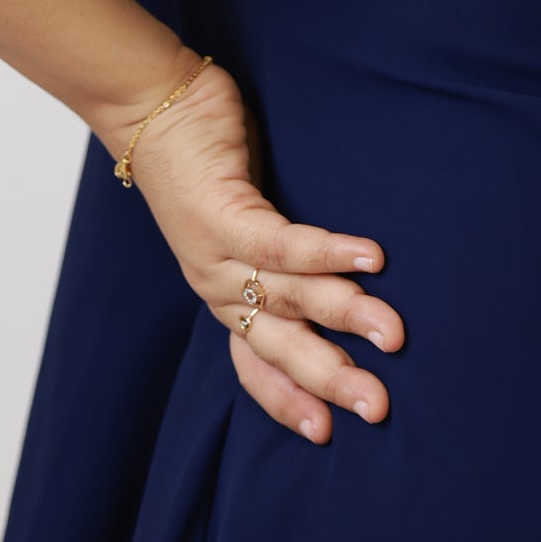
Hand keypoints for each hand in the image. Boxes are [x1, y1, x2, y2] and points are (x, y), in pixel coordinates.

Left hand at [95, 58, 404, 442]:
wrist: (148, 106)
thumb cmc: (207, 157)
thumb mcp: (243, 216)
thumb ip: (280, 251)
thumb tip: (348, 268)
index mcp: (223, 292)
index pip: (253, 363)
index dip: (287, 400)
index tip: (327, 434)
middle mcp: (217, 285)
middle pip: (276, 346)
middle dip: (329, 380)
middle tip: (377, 407)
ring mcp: (215, 254)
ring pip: (288, 298)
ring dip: (344, 317)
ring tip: (391, 334)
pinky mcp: (221, 214)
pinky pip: (281, 244)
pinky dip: (327, 254)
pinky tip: (371, 258)